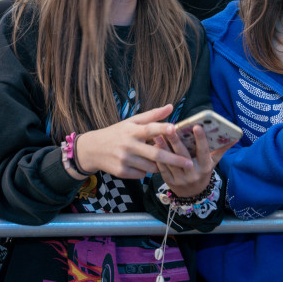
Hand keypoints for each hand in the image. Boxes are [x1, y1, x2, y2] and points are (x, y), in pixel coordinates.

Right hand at [77, 105, 193, 179]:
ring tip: (162, 161)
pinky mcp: (121, 172)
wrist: (93, 149)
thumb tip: (171, 107)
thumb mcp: (132, 121)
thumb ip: (152, 115)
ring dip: (159, 165)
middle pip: (155, 153)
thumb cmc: (117, 133)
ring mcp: (124, 159)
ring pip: (151, 166)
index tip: (174, 128)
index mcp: (132, 130)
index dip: (161, 128)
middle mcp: (128, 145)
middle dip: (174, 159)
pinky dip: (145, 171)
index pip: (149, 128)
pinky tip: (142, 164)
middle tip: (190, 163)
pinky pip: (141, 174)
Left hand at [153, 124, 232, 197]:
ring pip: (170, 161)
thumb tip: (235, 136)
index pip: (204, 152)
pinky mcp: (169, 182)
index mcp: (205, 167)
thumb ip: (221, 149)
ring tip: (157, 134)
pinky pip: (162, 168)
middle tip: (170, 127)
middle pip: (183, 156)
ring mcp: (180, 179)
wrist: (193, 195)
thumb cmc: (203, 172)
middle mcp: (193, 174)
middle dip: (176, 141)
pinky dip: (158, 156)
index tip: (196, 126)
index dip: (201, 139)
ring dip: (163, 147)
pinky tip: (154, 145)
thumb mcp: (213, 162)